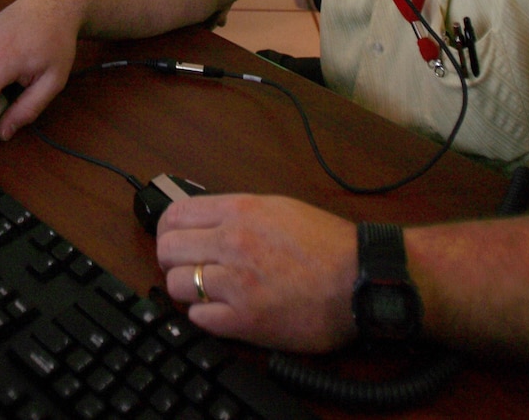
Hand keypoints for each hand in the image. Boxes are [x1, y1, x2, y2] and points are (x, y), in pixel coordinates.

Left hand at [156, 194, 359, 352]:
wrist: (361, 279)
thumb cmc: (328, 245)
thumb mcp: (279, 208)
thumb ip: (238, 212)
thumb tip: (204, 220)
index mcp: (239, 211)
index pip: (174, 215)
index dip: (169, 230)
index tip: (175, 240)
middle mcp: (231, 243)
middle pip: (167, 250)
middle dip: (173, 260)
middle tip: (189, 267)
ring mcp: (235, 283)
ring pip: (178, 285)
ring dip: (188, 290)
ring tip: (207, 292)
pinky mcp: (244, 320)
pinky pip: (198, 318)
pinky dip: (204, 316)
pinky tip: (221, 312)